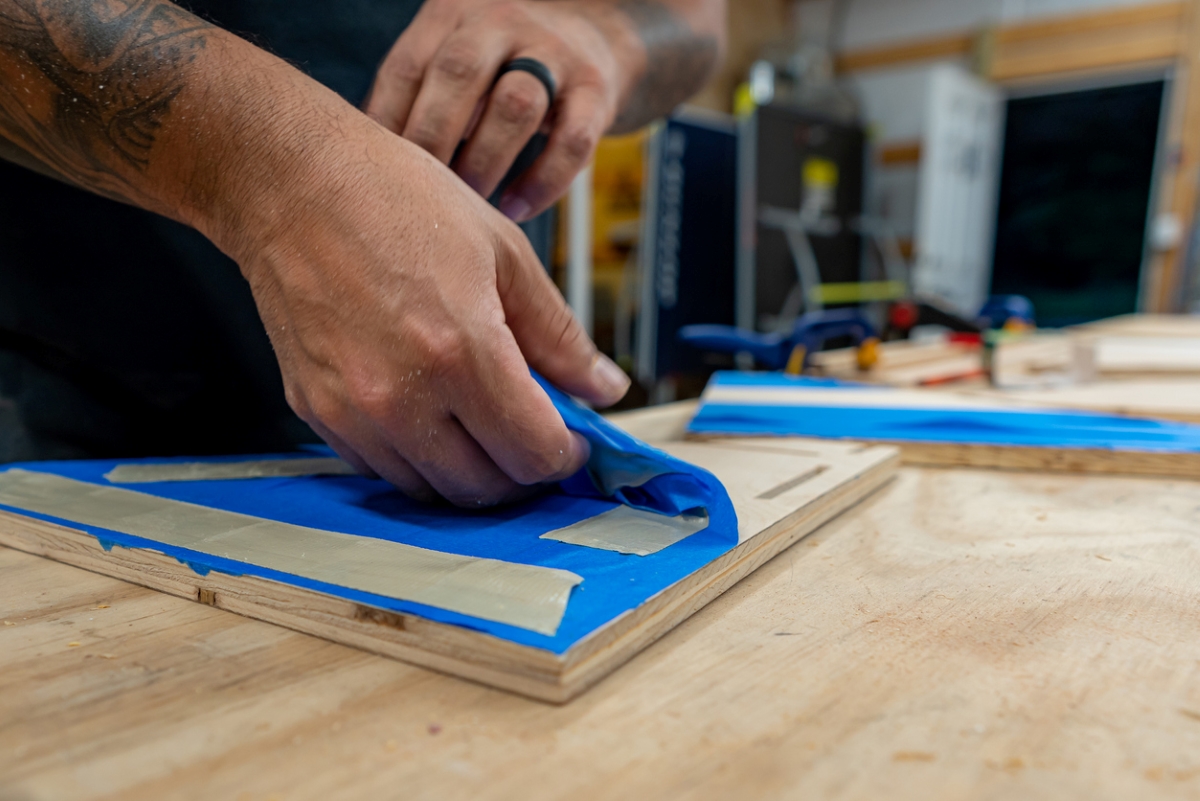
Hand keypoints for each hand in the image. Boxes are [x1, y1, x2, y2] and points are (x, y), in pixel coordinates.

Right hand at [227, 111, 630, 506]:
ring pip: (430, 489)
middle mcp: (402, 394)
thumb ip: (560, 335)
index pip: (532, 453)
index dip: (565, 458)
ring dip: (470, 472)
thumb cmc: (395, 200)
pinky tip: (432, 415)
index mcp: (461, 351)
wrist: (293, 183)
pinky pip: (380, 468)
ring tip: (483, 425)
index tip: (571, 443)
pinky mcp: (315, 411)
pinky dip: (417, 459)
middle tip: (533, 438)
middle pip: (484, 487)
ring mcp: (352, 410)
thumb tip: (606, 387)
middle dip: (522, 472)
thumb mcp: (505, 254)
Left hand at [363, 0, 637, 221]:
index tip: (378, 175)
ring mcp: (553, 52)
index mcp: (452, 14)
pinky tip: (515, 208)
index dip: (388, 124)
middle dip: (435, 140)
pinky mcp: (596, 89)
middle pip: (459, 74)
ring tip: (471, 202)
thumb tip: (365, 162)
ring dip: (487, 160)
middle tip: (422, 195)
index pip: (408, 65)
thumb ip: (418, 95)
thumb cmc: (502, 65)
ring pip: (516, 105)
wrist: (595, 35)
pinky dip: (541, 182)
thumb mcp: (455, 58)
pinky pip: (571, 142)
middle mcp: (502, 22)